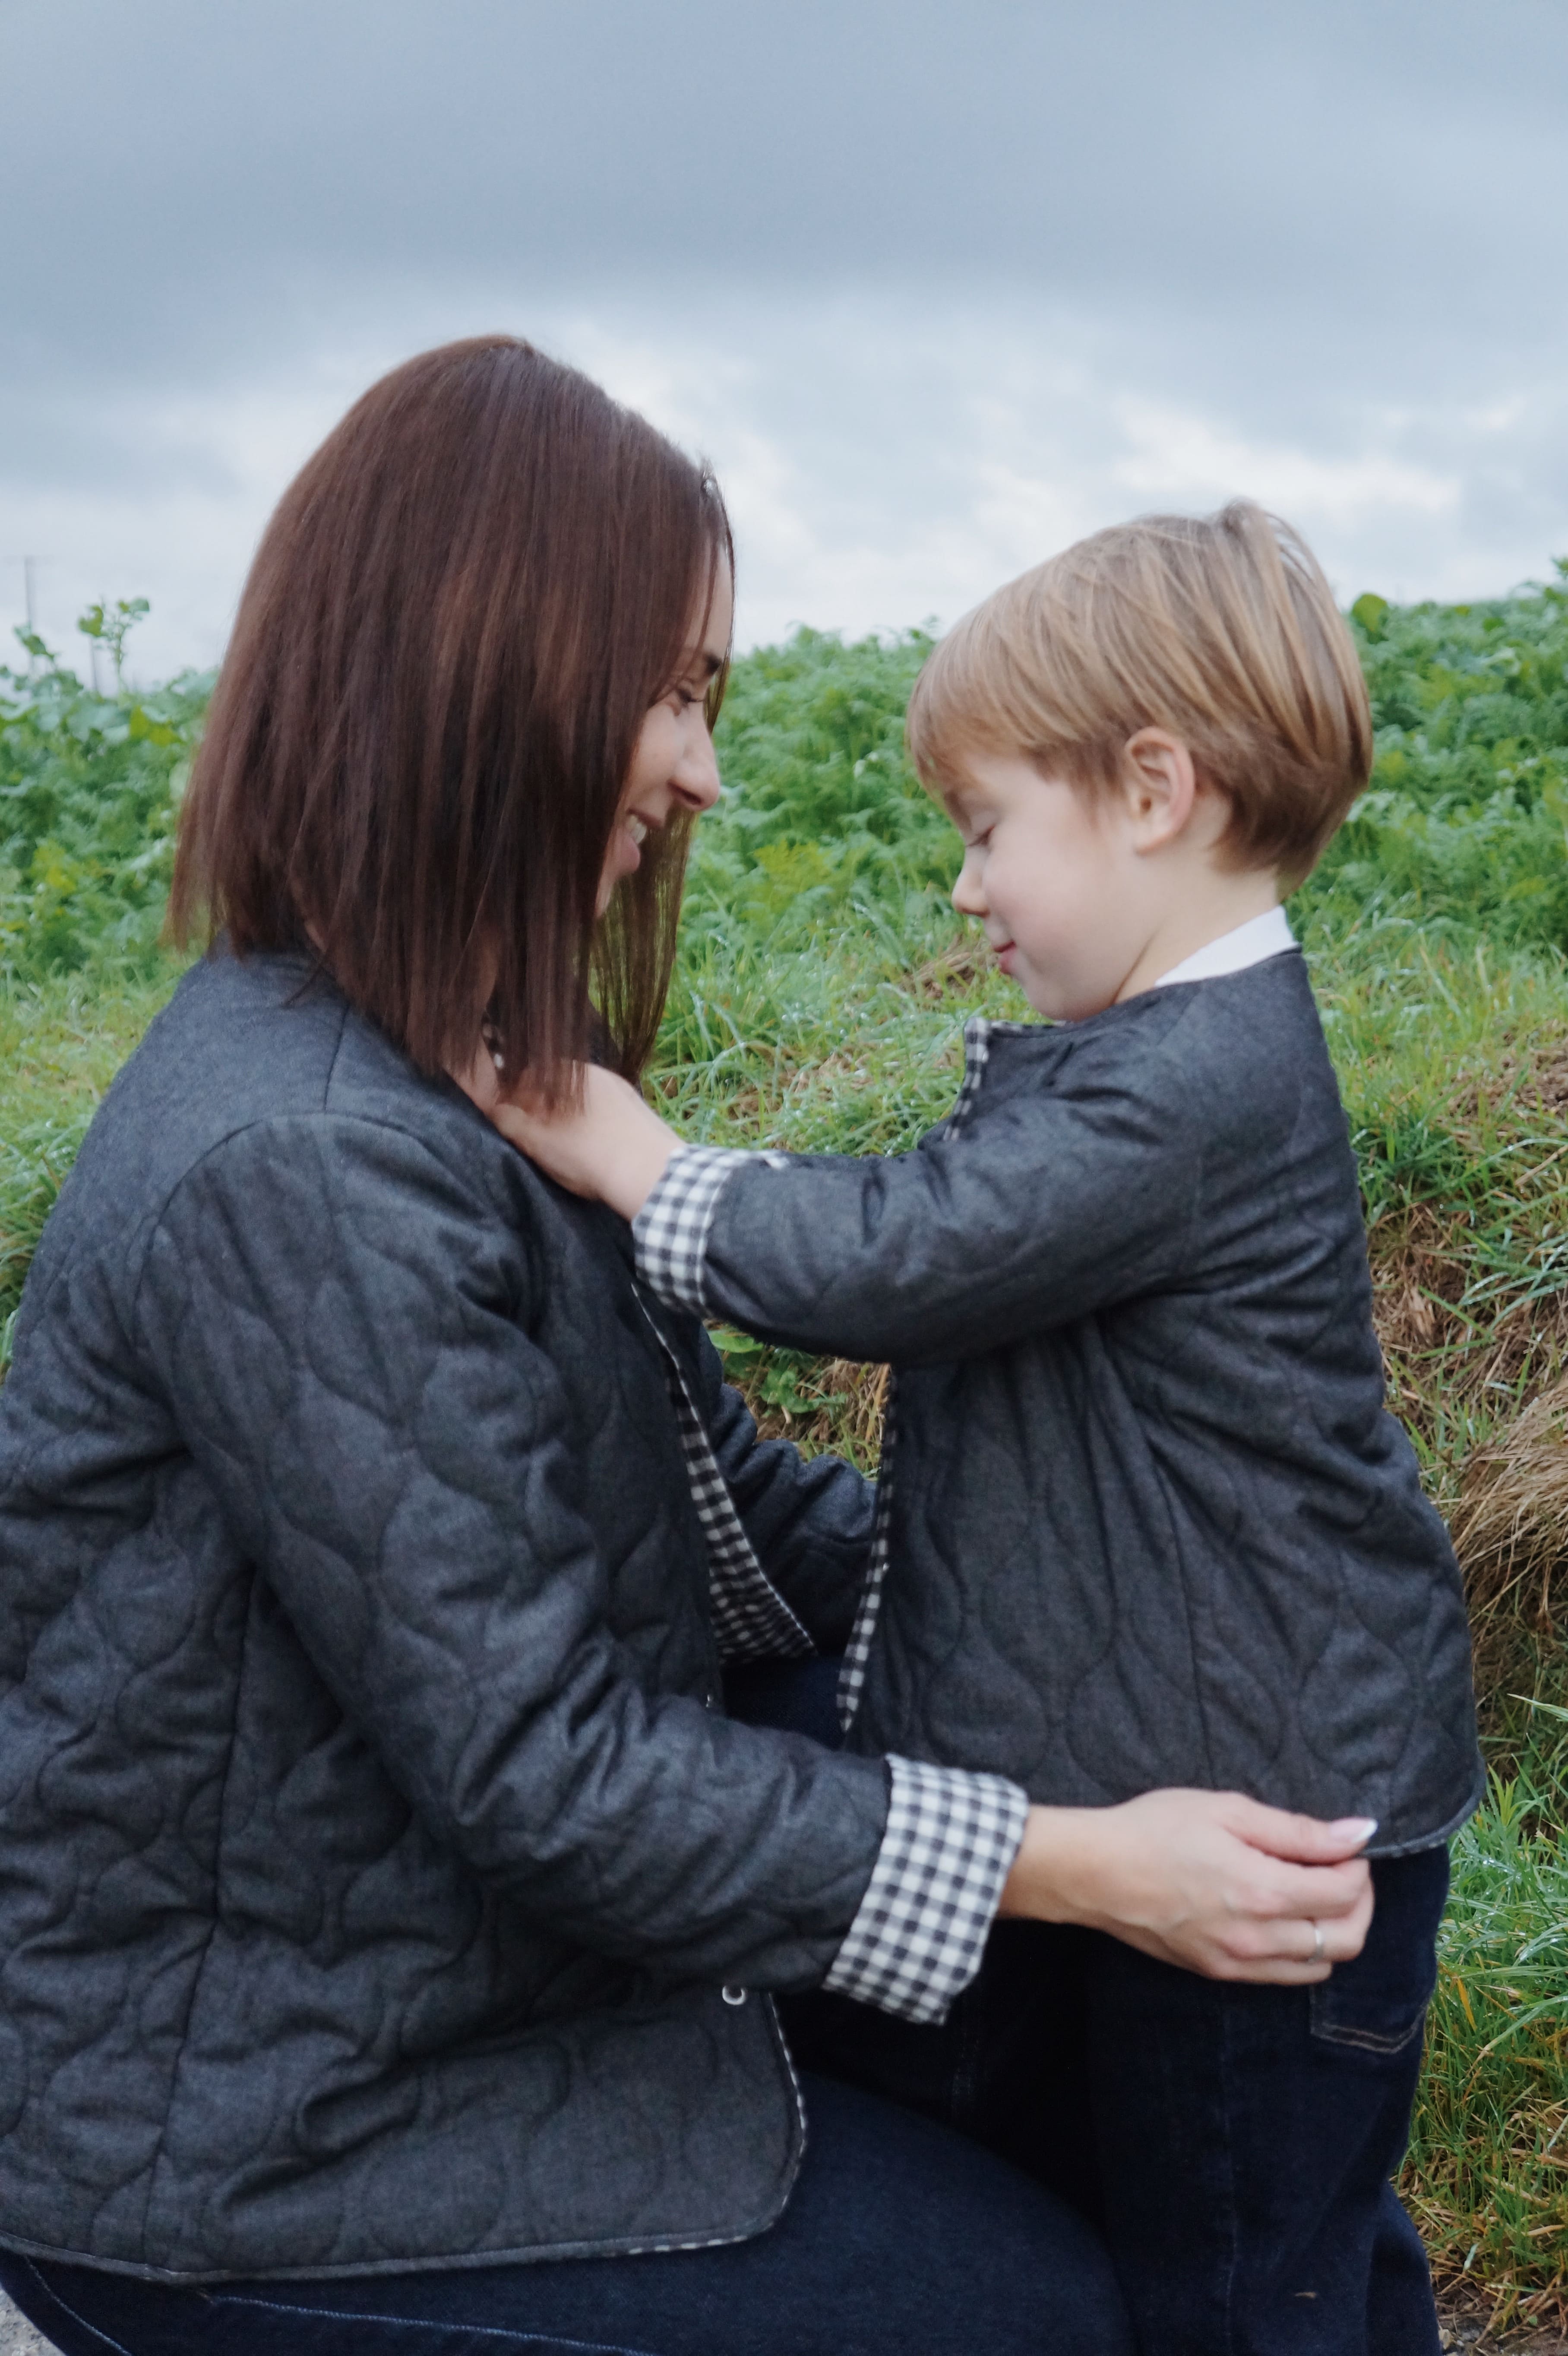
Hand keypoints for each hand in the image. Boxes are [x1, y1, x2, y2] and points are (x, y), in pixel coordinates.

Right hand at [450, 1052, 679, 1219]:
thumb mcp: (536, 1140)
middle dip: (541, 1105)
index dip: (512, 1098)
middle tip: (536, 1135)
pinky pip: (605, 1107)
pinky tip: (595, 1141)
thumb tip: (492, 1106)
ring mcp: (618, 1086)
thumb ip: (507, 1119)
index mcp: (564, 1072)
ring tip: (567, 1142)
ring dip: (569, 1112)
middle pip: (554, 1085)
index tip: (510, 1121)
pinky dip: (594, 1120)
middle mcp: (592, 1070)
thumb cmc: (586, 1154)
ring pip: (581, 1096)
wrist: (649, 1172)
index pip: (524, 1075)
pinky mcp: (637, 1105)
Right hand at [999, 1788, 1375, 1982]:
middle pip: (1347, 1938)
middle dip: (1359, 1901)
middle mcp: (1258, 1939)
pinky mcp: (1220, 1973)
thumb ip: (1298, 1829)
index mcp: (1262, 1892)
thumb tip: (1359, 1832)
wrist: (1095, 1872)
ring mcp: (1239, 1963)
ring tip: (1314, 1891)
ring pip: (1322, 1964)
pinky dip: (1302, 1950)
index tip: (1344, 1844)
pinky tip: (1283, 1916)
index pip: (1345, 1893)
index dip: (1357, 1864)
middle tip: (1341, 1869)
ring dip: (1334, 1928)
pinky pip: (1285, 1976)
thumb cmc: (1156, 1829)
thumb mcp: (1227, 1810)